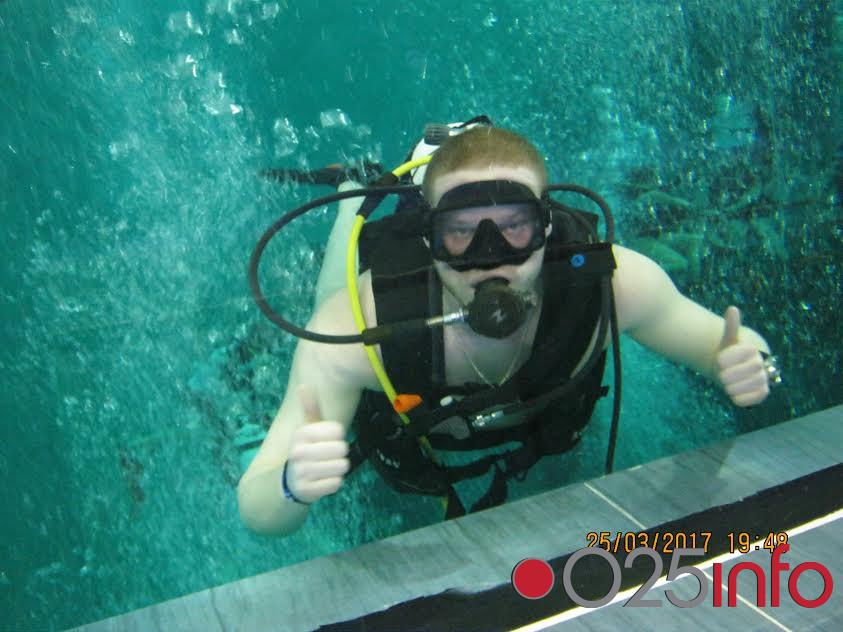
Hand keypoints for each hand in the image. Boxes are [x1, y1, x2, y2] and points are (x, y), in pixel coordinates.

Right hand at [284, 385, 349, 502]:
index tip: (329, 440)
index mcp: (301, 434)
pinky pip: (336, 483)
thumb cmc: (306, 450)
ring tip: (327, 468)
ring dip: (338, 468)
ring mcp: (302, 472)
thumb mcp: (306, 429)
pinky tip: (323, 480)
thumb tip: (304, 385)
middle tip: (329, 456)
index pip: (338, 430)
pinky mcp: (307, 490)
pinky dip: (334, 483)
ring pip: (342, 467)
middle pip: (342, 449)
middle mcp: (298, 452)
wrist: (288, 482)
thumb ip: (310, 408)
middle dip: (340, 453)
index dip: (338, 436)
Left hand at [715, 306, 769, 406]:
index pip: (724, 359)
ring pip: (735, 389)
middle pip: (729, 375)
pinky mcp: (762, 393)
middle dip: (723, 375)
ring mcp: (763, 379)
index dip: (720, 361)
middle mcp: (760, 364)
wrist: (736, 370)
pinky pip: (743, 400)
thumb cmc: (729, 354)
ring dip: (728, 387)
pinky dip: (736, 397)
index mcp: (751, 349)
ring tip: (730, 382)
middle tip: (724, 373)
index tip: (721, 359)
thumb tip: (733, 308)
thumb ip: (731, 326)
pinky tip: (737, 391)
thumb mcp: (727, 340)